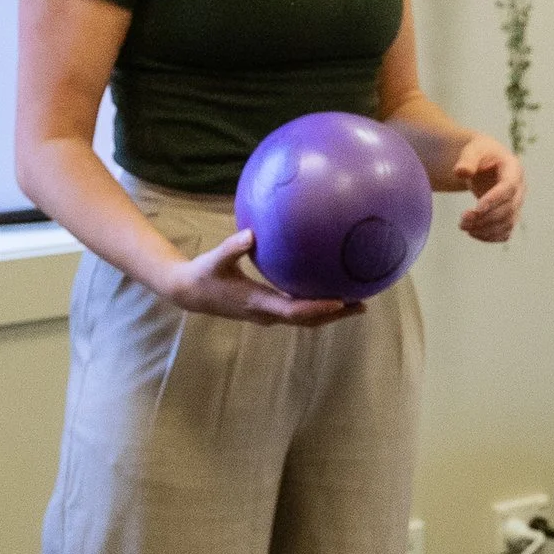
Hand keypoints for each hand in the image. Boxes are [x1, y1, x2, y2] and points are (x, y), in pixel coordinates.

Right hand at [157, 228, 361, 326]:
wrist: (191, 294)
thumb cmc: (204, 274)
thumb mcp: (215, 259)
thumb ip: (233, 247)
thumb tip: (252, 233)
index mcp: (257, 302)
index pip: (293, 311)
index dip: (317, 308)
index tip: (340, 301)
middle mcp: (266, 314)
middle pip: (307, 320)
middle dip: (335, 315)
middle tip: (362, 305)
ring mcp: (268, 315)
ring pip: (305, 319)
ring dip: (330, 314)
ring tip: (357, 302)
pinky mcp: (268, 311)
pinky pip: (297, 311)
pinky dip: (317, 306)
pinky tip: (331, 291)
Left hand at [442, 136, 525, 241]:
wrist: (485, 162)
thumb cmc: (479, 154)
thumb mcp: (472, 150)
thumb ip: (467, 159)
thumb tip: (461, 172)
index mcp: (514, 170)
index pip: (508, 188)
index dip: (494, 200)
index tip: (476, 209)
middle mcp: (520, 189)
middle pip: (509, 209)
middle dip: (486, 218)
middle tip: (462, 220)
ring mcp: (516, 204)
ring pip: (507, 223)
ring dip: (485, 229)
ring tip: (463, 226)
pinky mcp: (509, 216)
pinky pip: (505, 232)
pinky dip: (490, 237)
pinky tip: (472, 233)